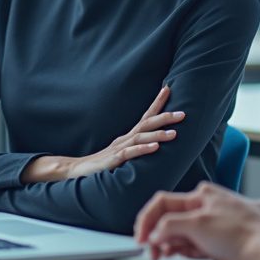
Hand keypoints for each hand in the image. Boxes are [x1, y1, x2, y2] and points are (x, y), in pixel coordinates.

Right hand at [21, 85, 184, 182]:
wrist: (76, 170)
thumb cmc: (102, 164)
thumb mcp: (122, 154)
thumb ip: (136, 149)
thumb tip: (155, 145)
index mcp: (128, 137)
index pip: (145, 116)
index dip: (157, 103)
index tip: (169, 88)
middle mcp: (124, 139)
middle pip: (146, 124)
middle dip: (165, 117)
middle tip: (183, 114)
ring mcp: (118, 148)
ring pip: (140, 138)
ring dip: (158, 134)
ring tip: (174, 133)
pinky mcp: (113, 160)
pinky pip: (129, 153)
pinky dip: (143, 149)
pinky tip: (155, 148)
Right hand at [134, 182, 259, 259]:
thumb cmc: (240, 231)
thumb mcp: (198, 223)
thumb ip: (170, 225)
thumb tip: (154, 233)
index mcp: (201, 196)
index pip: (164, 203)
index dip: (148, 219)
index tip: (141, 236)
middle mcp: (203, 210)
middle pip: (169, 220)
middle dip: (156, 234)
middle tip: (149, 250)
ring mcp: (208, 227)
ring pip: (177, 235)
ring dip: (166, 244)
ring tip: (161, 256)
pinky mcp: (213, 245)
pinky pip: (188, 246)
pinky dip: (178, 251)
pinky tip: (173, 256)